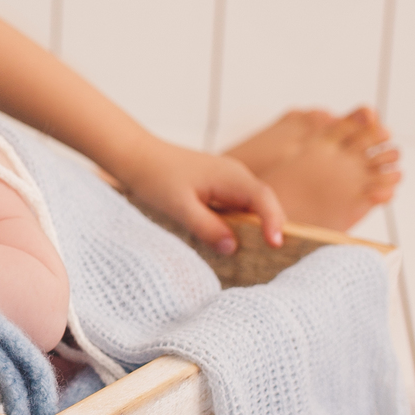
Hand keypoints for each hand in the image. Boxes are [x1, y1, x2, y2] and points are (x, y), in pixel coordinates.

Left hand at [116, 137, 284, 255]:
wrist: (138, 156)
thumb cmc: (156, 178)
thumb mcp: (179, 207)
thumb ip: (207, 227)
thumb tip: (233, 248)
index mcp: (231, 177)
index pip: (263, 199)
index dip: (273, 222)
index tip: (276, 245)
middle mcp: (236, 175)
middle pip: (264, 203)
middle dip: (271, 227)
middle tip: (273, 258)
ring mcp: (229, 179)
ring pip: (252, 206)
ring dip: (257, 227)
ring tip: (259, 254)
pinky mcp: (219, 186)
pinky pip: (238, 206)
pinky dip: (241, 223)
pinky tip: (233, 239)